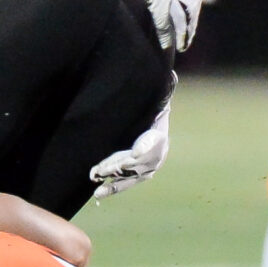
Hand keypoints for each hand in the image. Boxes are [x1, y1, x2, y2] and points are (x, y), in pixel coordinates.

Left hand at [91, 76, 174, 200]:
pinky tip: (98, 194)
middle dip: (117, 164)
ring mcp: (146, 168)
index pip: (152, 140)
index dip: (144, 147)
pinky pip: (125, 184)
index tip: (136, 152)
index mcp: (158, 134)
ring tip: (96, 178)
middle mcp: (155, 154)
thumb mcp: (154, 99)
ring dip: (112, 178)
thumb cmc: (149, 110)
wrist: (150, 127)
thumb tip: (170, 73)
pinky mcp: (136, 177)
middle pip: (135, 162)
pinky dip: (112, 188)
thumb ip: (162, 88)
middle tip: (100, 168)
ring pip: (128, 175)